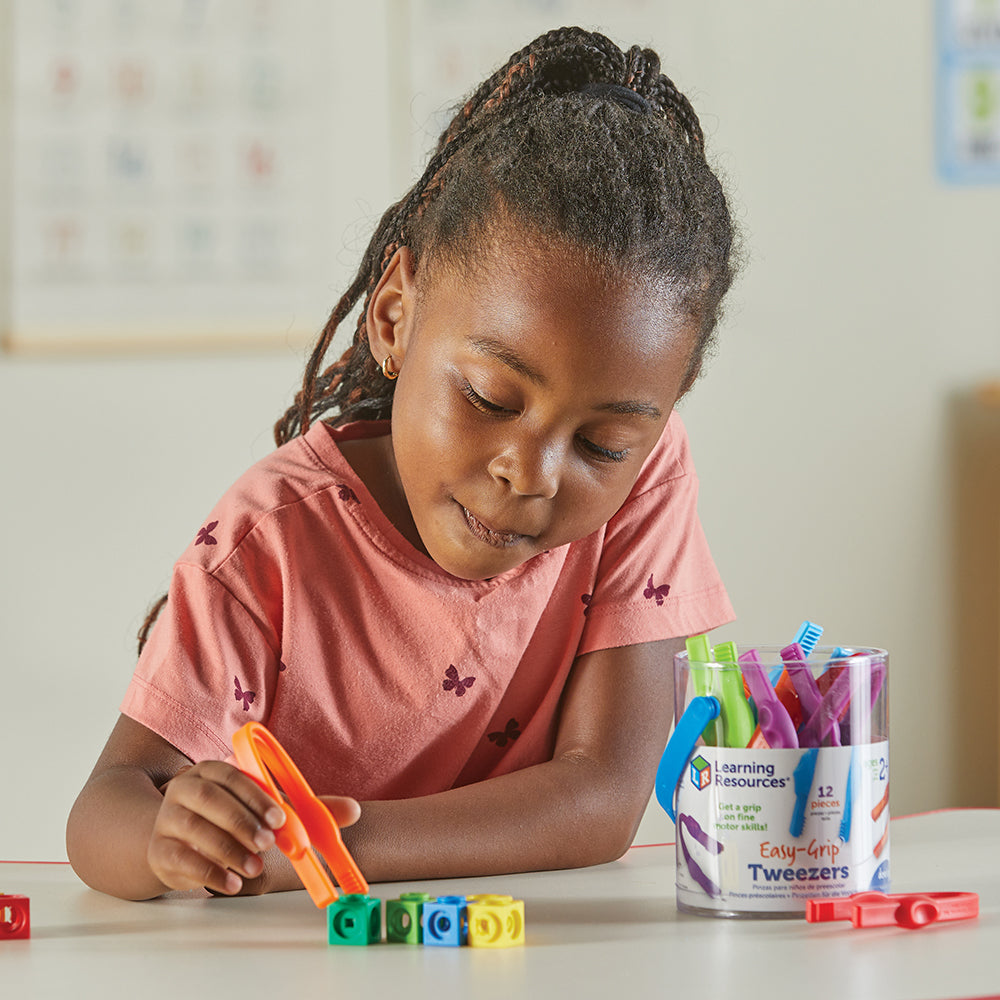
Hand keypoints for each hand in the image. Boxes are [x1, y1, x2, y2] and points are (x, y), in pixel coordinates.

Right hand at [148, 760, 287, 894]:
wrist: (176, 844)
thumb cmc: (218, 821)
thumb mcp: (239, 809)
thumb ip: (263, 812)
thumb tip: (292, 825)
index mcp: (205, 771)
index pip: (231, 777)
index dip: (256, 797)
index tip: (278, 819)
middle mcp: (181, 789)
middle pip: (209, 798)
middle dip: (242, 822)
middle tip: (268, 843)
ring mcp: (166, 819)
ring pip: (196, 828)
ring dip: (231, 849)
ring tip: (255, 867)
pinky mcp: (158, 850)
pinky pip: (184, 860)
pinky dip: (212, 873)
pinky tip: (233, 883)